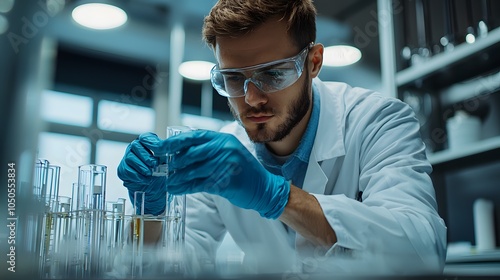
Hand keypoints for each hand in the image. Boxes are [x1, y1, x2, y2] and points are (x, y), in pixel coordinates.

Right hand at [117, 133, 166, 214]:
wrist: (155, 188)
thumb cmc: (162, 172)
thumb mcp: (168, 162)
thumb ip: (167, 155)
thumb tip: (171, 151)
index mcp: (148, 142)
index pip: (146, 137)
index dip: (150, 142)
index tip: (156, 150)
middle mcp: (136, 147)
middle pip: (136, 146)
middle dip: (146, 156)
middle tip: (154, 164)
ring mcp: (128, 157)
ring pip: (130, 158)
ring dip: (141, 167)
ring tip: (150, 174)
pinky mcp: (123, 169)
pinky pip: (126, 170)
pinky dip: (136, 176)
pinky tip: (145, 179)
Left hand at [152, 130, 289, 218]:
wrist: (263, 186)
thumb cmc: (242, 170)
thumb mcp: (227, 152)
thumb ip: (208, 150)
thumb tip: (179, 152)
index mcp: (223, 139)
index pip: (194, 137)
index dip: (175, 142)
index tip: (160, 147)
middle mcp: (224, 148)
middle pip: (192, 153)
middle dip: (174, 161)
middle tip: (162, 167)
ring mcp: (226, 164)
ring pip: (193, 170)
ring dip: (177, 177)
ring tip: (167, 181)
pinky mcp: (225, 181)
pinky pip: (199, 184)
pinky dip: (185, 187)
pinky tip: (176, 189)